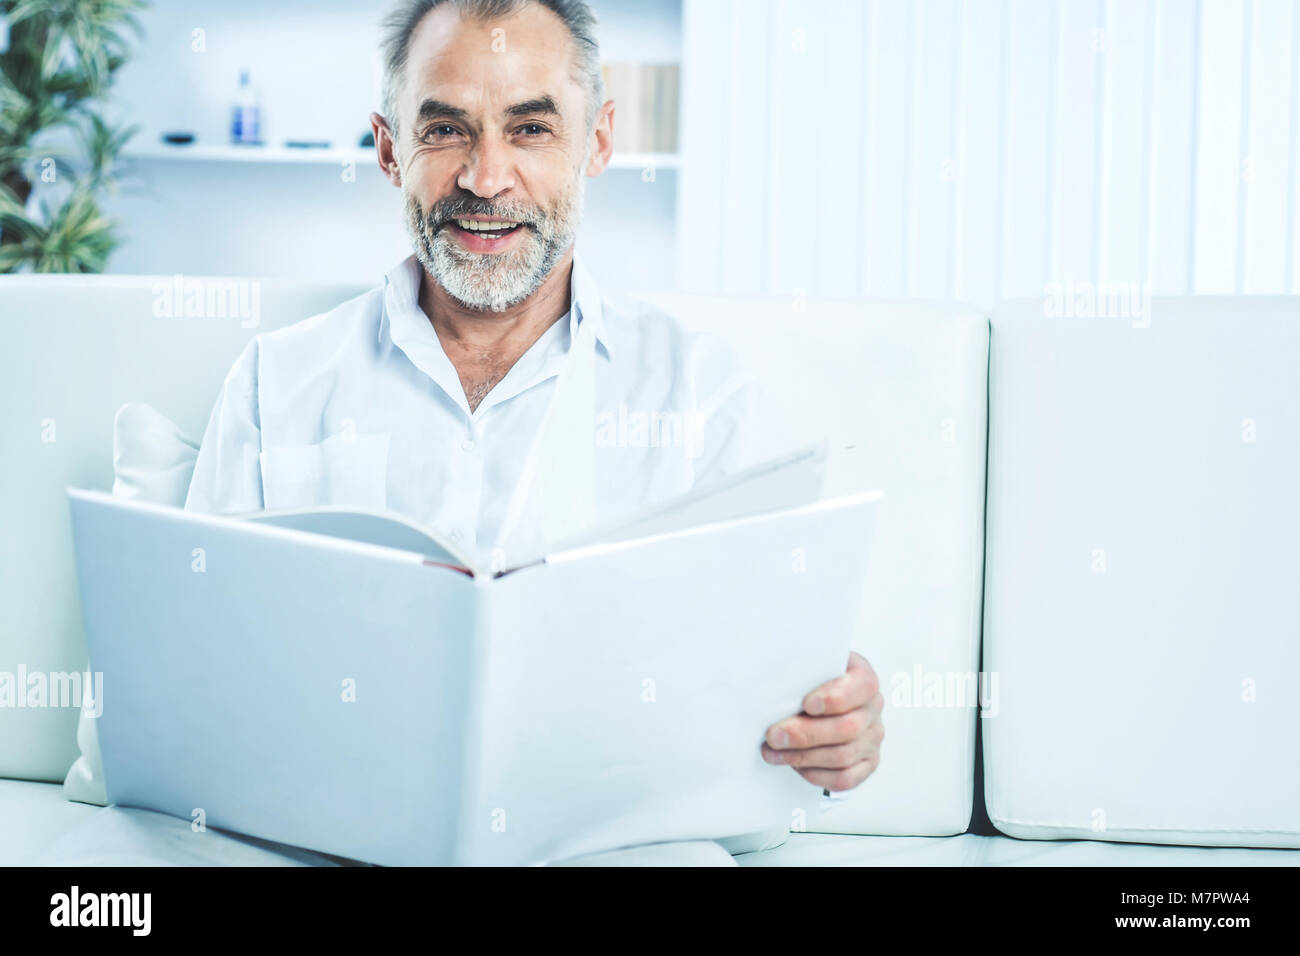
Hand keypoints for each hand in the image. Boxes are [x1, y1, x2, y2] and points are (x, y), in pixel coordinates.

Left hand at [761, 651, 883, 790]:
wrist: (819, 700)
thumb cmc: (813, 683)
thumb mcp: (810, 667)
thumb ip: (801, 673)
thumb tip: (775, 689)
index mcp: (863, 678)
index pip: (863, 686)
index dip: (835, 698)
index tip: (807, 704)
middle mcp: (872, 708)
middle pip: (848, 727)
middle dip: (806, 734)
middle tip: (774, 735)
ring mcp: (872, 738)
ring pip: (842, 756)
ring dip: (802, 756)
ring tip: (774, 751)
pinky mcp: (866, 763)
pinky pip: (844, 778)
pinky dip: (815, 774)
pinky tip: (795, 764)